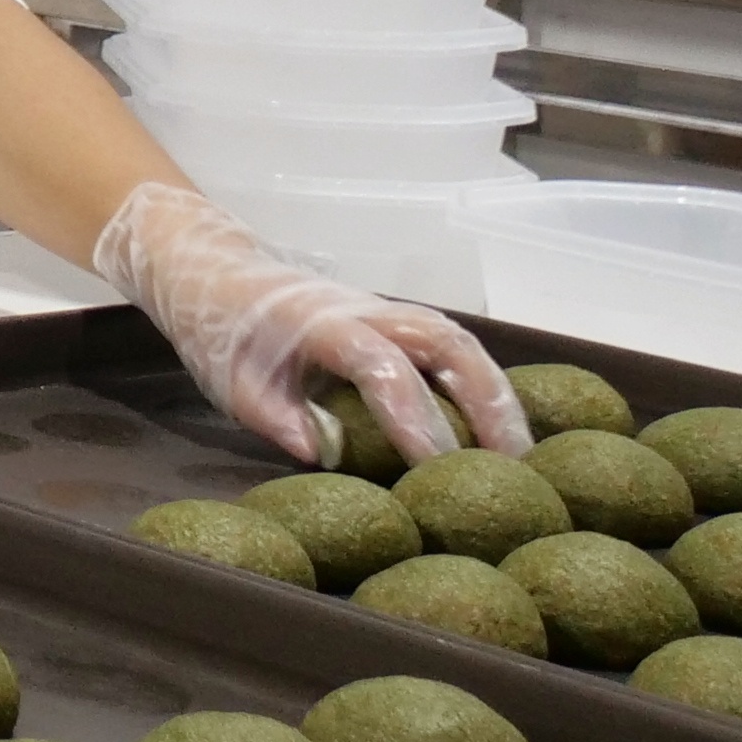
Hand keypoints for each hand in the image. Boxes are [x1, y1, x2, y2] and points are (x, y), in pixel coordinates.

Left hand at [87, 180, 526, 464]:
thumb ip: (276, 418)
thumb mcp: (233, 384)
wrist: (217, 274)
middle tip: (515, 464)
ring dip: (497, 394)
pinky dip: (484, 383)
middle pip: (445, 344)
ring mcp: (387, 312)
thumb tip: (322, 456)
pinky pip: (453, 347)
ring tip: (523, 454)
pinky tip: (503, 428)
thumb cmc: (224, 334)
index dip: (412, 416)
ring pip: (460, 342)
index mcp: (320, 324)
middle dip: (486, 402)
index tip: (438, 467)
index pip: (380, 367)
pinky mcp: (397, 321)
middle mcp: (366, 310)